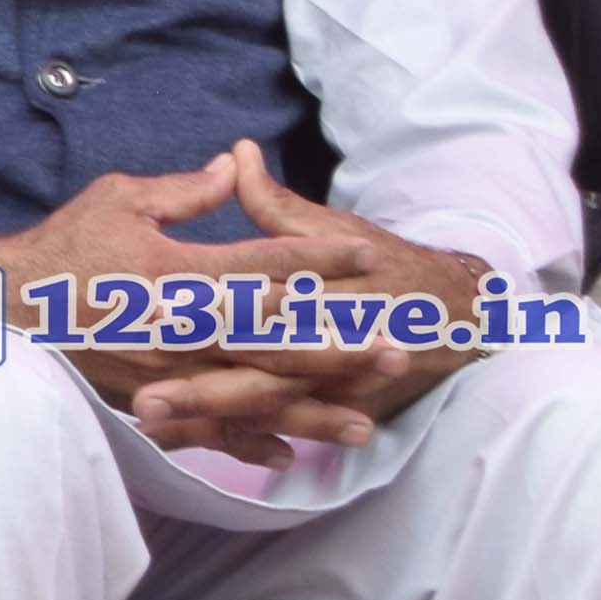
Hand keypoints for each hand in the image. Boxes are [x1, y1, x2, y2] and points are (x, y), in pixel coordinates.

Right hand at [0, 151, 376, 436]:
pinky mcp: (144, 402)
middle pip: (276, 340)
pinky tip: (285, 457)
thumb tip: (233, 168)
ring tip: (365, 424)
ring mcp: (165, 373)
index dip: (319, 258)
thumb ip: (182, 193)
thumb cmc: (57, 249)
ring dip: (311, 410)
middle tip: (396, 347)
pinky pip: (203, 432)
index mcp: (177, 271)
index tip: (366, 255)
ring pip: (251, 395)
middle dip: (339, 346)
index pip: (263, 263)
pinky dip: (244, 446)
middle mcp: (180, 327)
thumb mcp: (116, 200)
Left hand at [161, 152, 501, 446]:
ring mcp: (333, 379)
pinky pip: (277, 428)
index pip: (266, 296)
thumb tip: (237, 154)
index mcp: (328, 281)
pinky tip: (183, 445)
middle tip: (141, 397)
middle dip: (204, 384)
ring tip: (151, 423)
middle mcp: (331, 334)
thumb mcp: (335, 227)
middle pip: (262, 362)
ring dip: (209, 416)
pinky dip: (233, 440)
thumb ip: (278, 203)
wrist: (459, 315)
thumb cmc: (386, 264)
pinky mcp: (333, 406)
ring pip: (266, 402)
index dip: (211, 305)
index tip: (152, 313)